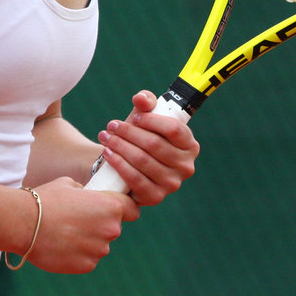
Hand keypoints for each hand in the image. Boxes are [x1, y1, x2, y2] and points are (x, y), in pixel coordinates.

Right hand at [23, 177, 139, 273]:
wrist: (24, 224)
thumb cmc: (46, 200)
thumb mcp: (68, 185)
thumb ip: (86, 192)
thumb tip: (87, 196)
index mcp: (110, 206)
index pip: (133, 209)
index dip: (126, 208)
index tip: (116, 208)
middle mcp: (111, 229)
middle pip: (114, 227)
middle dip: (101, 224)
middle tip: (79, 220)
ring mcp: (100, 250)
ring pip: (100, 245)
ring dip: (89, 240)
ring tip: (66, 233)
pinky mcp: (87, 266)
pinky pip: (88, 258)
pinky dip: (78, 254)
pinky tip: (62, 245)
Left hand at [97, 90, 199, 205]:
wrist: (129, 166)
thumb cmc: (140, 138)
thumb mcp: (145, 118)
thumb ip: (146, 102)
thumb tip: (140, 98)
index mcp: (190, 145)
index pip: (174, 129)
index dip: (151, 120)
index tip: (134, 116)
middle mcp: (186, 167)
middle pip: (154, 144)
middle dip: (129, 132)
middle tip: (112, 125)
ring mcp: (172, 184)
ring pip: (142, 160)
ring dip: (119, 146)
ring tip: (105, 136)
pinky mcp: (155, 197)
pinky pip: (134, 178)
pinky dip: (118, 163)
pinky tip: (107, 153)